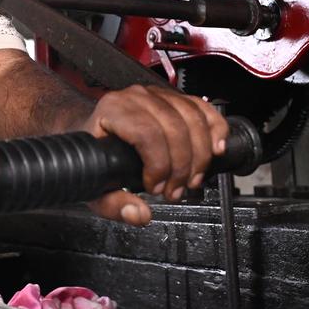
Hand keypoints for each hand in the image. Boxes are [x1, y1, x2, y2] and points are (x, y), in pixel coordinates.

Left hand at [77, 85, 227, 225]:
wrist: (93, 127)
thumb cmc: (94, 151)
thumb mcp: (94, 182)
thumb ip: (113, 204)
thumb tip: (138, 214)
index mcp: (114, 110)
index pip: (147, 134)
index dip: (159, 165)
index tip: (156, 188)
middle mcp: (137, 98)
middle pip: (175, 129)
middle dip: (182, 167)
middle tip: (176, 191)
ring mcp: (158, 95)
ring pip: (194, 119)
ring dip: (200, 155)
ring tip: (192, 180)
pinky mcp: (175, 98)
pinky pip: (203, 108)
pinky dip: (216, 129)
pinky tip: (216, 149)